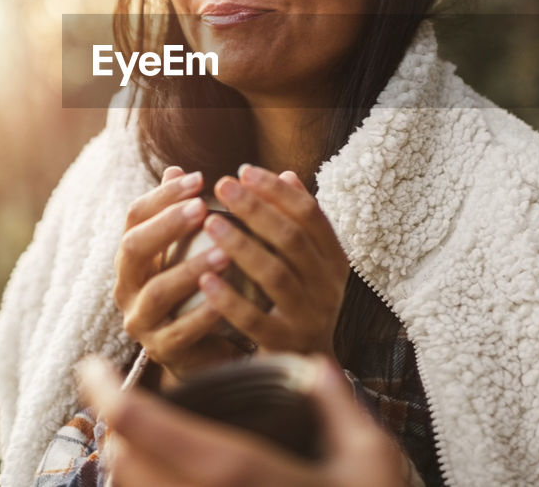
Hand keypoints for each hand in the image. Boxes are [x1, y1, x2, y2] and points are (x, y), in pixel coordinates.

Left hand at [77, 355, 406, 486]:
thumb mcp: (373, 459)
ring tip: (140, 442)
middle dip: (115, 424)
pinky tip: (162, 478)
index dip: (103, 390)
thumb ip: (339, 406)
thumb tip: (317, 367)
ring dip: (125, 465)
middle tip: (127, 401)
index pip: (140, 425)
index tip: (92, 366)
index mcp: (238, 471)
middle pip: (122, 459)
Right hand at [113, 166, 240, 379]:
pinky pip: (180, 332)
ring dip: (191, 269)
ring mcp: (140, 321)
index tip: (199, 178)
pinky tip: (227, 299)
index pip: (135, 217)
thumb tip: (177, 168)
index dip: (163, 196)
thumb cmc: (196, 288)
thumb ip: (181, 213)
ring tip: (226, 253)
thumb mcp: (187, 249)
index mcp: (131, 256)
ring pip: (157, 291)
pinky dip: (203, 314)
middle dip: (167, 225)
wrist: (202, 350)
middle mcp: (127, 286)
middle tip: (203, 207)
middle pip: (133, 248)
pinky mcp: (161, 351)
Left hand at [200, 166, 350, 357]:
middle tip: (221, 186)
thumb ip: (298, 223)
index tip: (243, 170)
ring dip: (241, 245)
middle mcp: (328, 287)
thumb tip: (287, 173)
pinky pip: (255, 320)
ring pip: (275, 275)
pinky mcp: (284, 345)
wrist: (307, 368)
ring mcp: (309, 317)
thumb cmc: (298, 301)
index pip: (309, 214)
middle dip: (256, 209)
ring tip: (210, 223)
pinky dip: (230, 298)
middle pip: (292, 239)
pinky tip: (205, 278)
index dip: (277, 190)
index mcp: (333, 260)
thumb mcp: (308, 263)